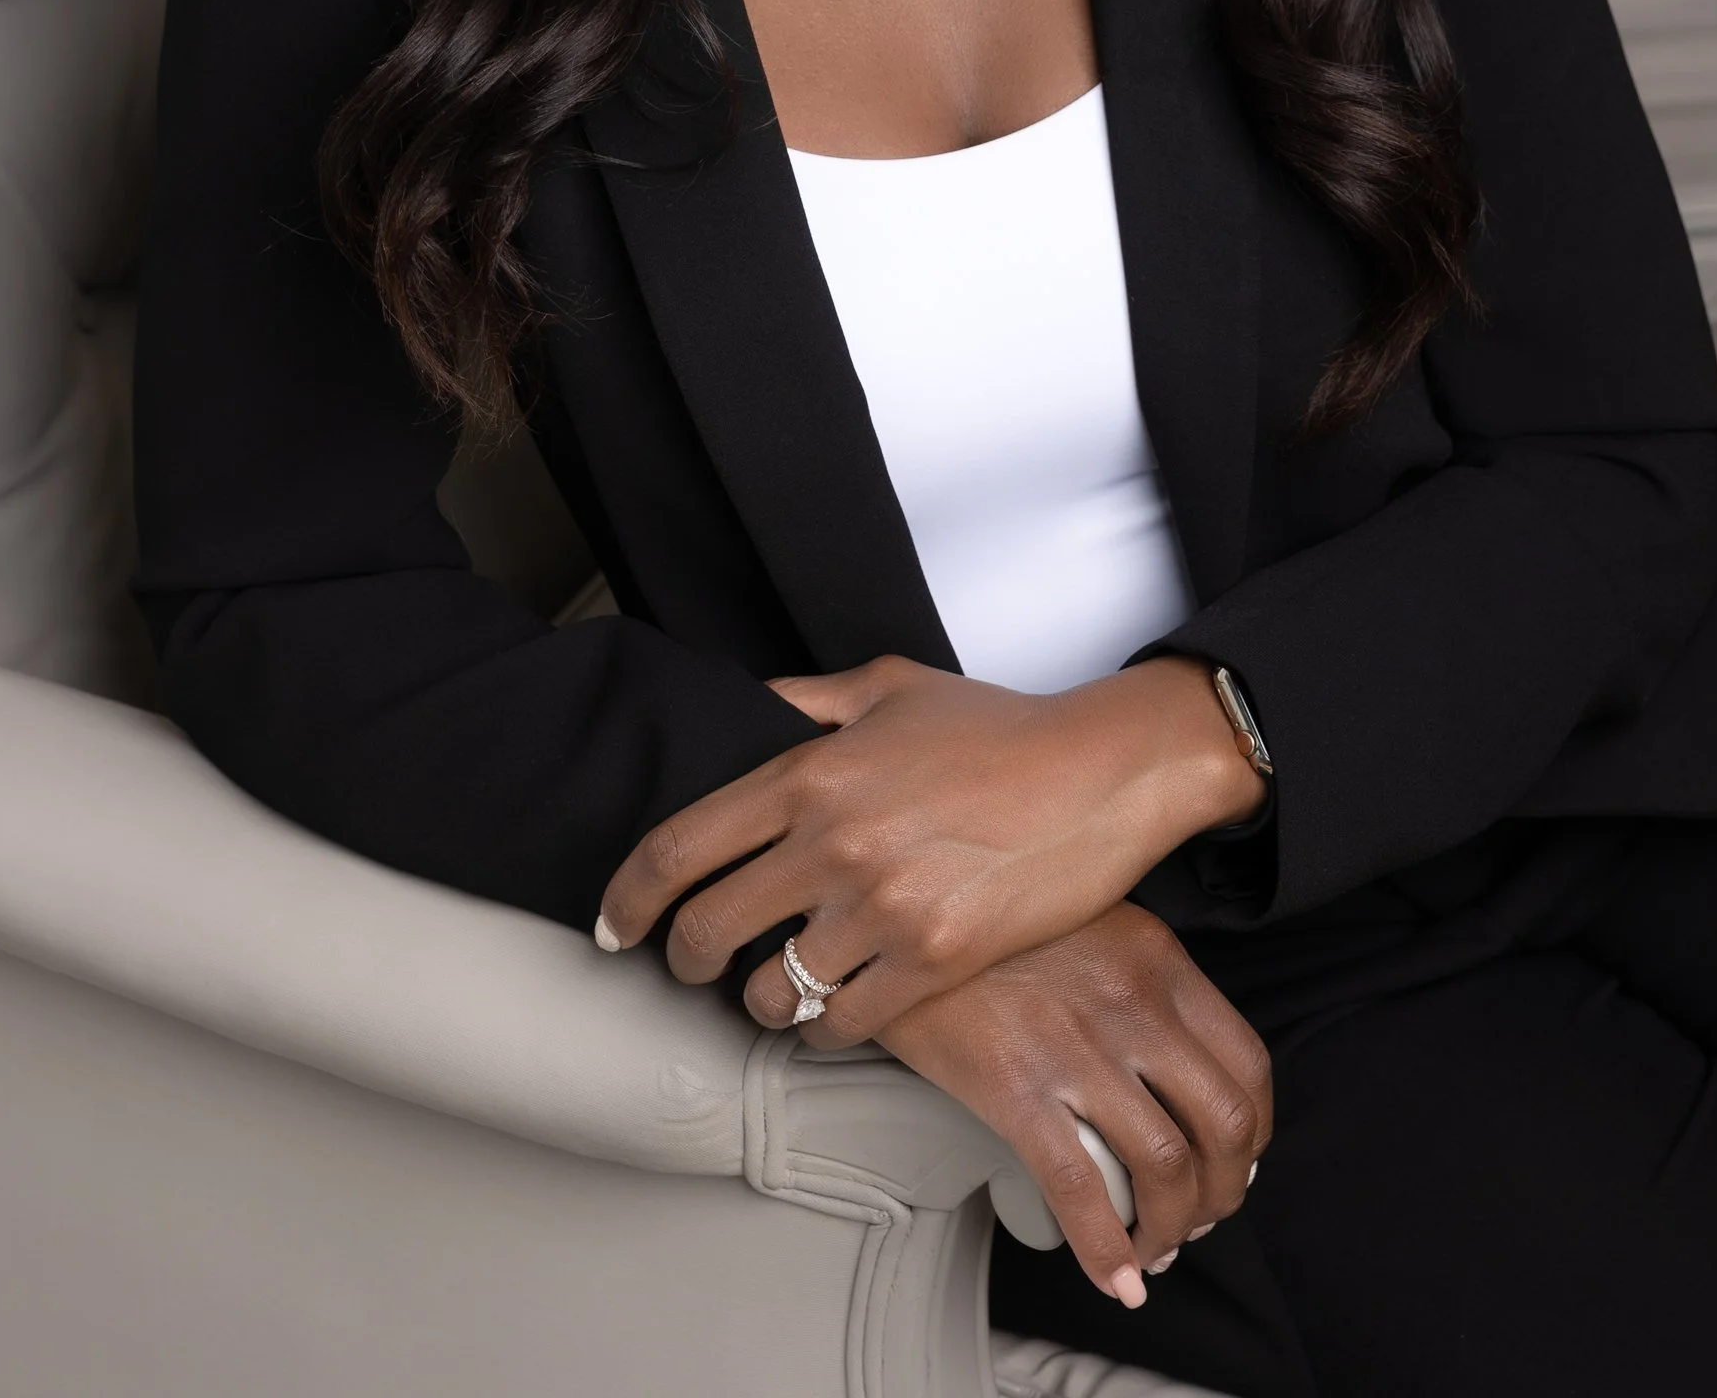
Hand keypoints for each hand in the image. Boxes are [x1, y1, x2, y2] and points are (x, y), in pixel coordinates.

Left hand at [597, 652, 1265, 1044]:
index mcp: (808, 771)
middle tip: (696, 967)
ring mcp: (881, 905)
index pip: (678, 847)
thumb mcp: (890, 687)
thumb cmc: (1000, 728)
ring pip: (771, 991)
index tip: (614, 928)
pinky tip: (835, 1013)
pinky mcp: (933, 960)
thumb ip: (806, 701)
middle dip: (687, 960)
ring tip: (777, 992)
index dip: (627, 899)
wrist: (1102, 771)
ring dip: (763, 1002)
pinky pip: (842, 1024)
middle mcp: (831, 840)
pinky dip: (825, 1030)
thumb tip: (746, 707)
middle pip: (707, 930)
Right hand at [875, 903, 1271, 1305]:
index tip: (1234, 1162)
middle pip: (1224, 1123)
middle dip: (1223, 1193)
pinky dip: (1106, 1250)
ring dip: (1172, 1229)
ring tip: (1153, 1250)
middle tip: (1198, 1218)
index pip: (1248, 1062)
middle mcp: (1131, 1001)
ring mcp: (1076, 1046)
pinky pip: (1079, 1188)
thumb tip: (1167, 1069)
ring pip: (1166, 1166)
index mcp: (1157, 957)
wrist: (898, 915)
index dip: (1253, 1132)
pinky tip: (1113, 1279)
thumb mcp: (1085, 919)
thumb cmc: (990, 926)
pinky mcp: (1015, 1086)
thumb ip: (1135, 979)